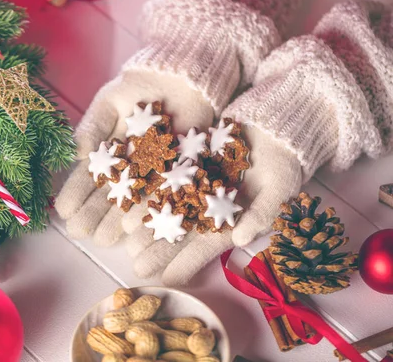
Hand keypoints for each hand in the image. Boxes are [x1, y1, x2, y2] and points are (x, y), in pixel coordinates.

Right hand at [55, 69, 213, 245]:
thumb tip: (76, 153)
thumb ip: (93, 127)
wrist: (180, 77)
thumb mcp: (109, 102)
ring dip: (117, 221)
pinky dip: (149, 211)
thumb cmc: (140, 86)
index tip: (63, 210)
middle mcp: (128, 167)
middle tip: (80, 232)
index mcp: (109, 152)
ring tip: (104, 239)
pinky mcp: (177, 174)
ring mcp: (152, 173)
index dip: (76, 193)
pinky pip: (161, 195)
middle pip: (109, 193)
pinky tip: (135, 227)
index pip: (89, 176)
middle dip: (93, 214)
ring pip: (132, 200)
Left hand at [124, 126, 302, 285]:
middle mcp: (208, 210)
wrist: (274, 131)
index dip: (187, 264)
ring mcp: (195, 189)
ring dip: (149, 226)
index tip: (168, 280)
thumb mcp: (279, 192)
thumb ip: (260, 216)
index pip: (206, 248)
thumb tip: (239, 240)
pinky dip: (149, 194)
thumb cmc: (283, 166)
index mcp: (230, 223)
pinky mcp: (187, 166)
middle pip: (180, 233)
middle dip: (159, 250)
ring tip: (127, 241)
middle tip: (136, 266)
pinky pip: (164, 183)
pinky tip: (132, 205)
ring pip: (168, 211)